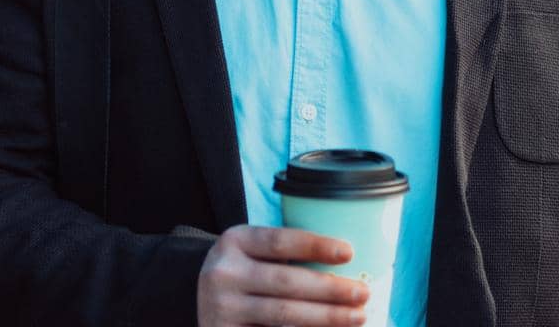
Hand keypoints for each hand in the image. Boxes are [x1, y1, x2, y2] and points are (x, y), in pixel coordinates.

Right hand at [197, 226, 369, 325]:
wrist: (196, 297)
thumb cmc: (242, 271)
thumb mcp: (251, 251)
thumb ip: (284, 253)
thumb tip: (346, 262)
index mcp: (235, 241)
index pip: (280, 241)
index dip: (316, 246)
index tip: (349, 252)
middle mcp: (224, 273)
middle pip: (286, 282)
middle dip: (330, 289)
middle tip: (362, 293)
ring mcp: (222, 308)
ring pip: (283, 314)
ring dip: (325, 317)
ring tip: (357, 317)